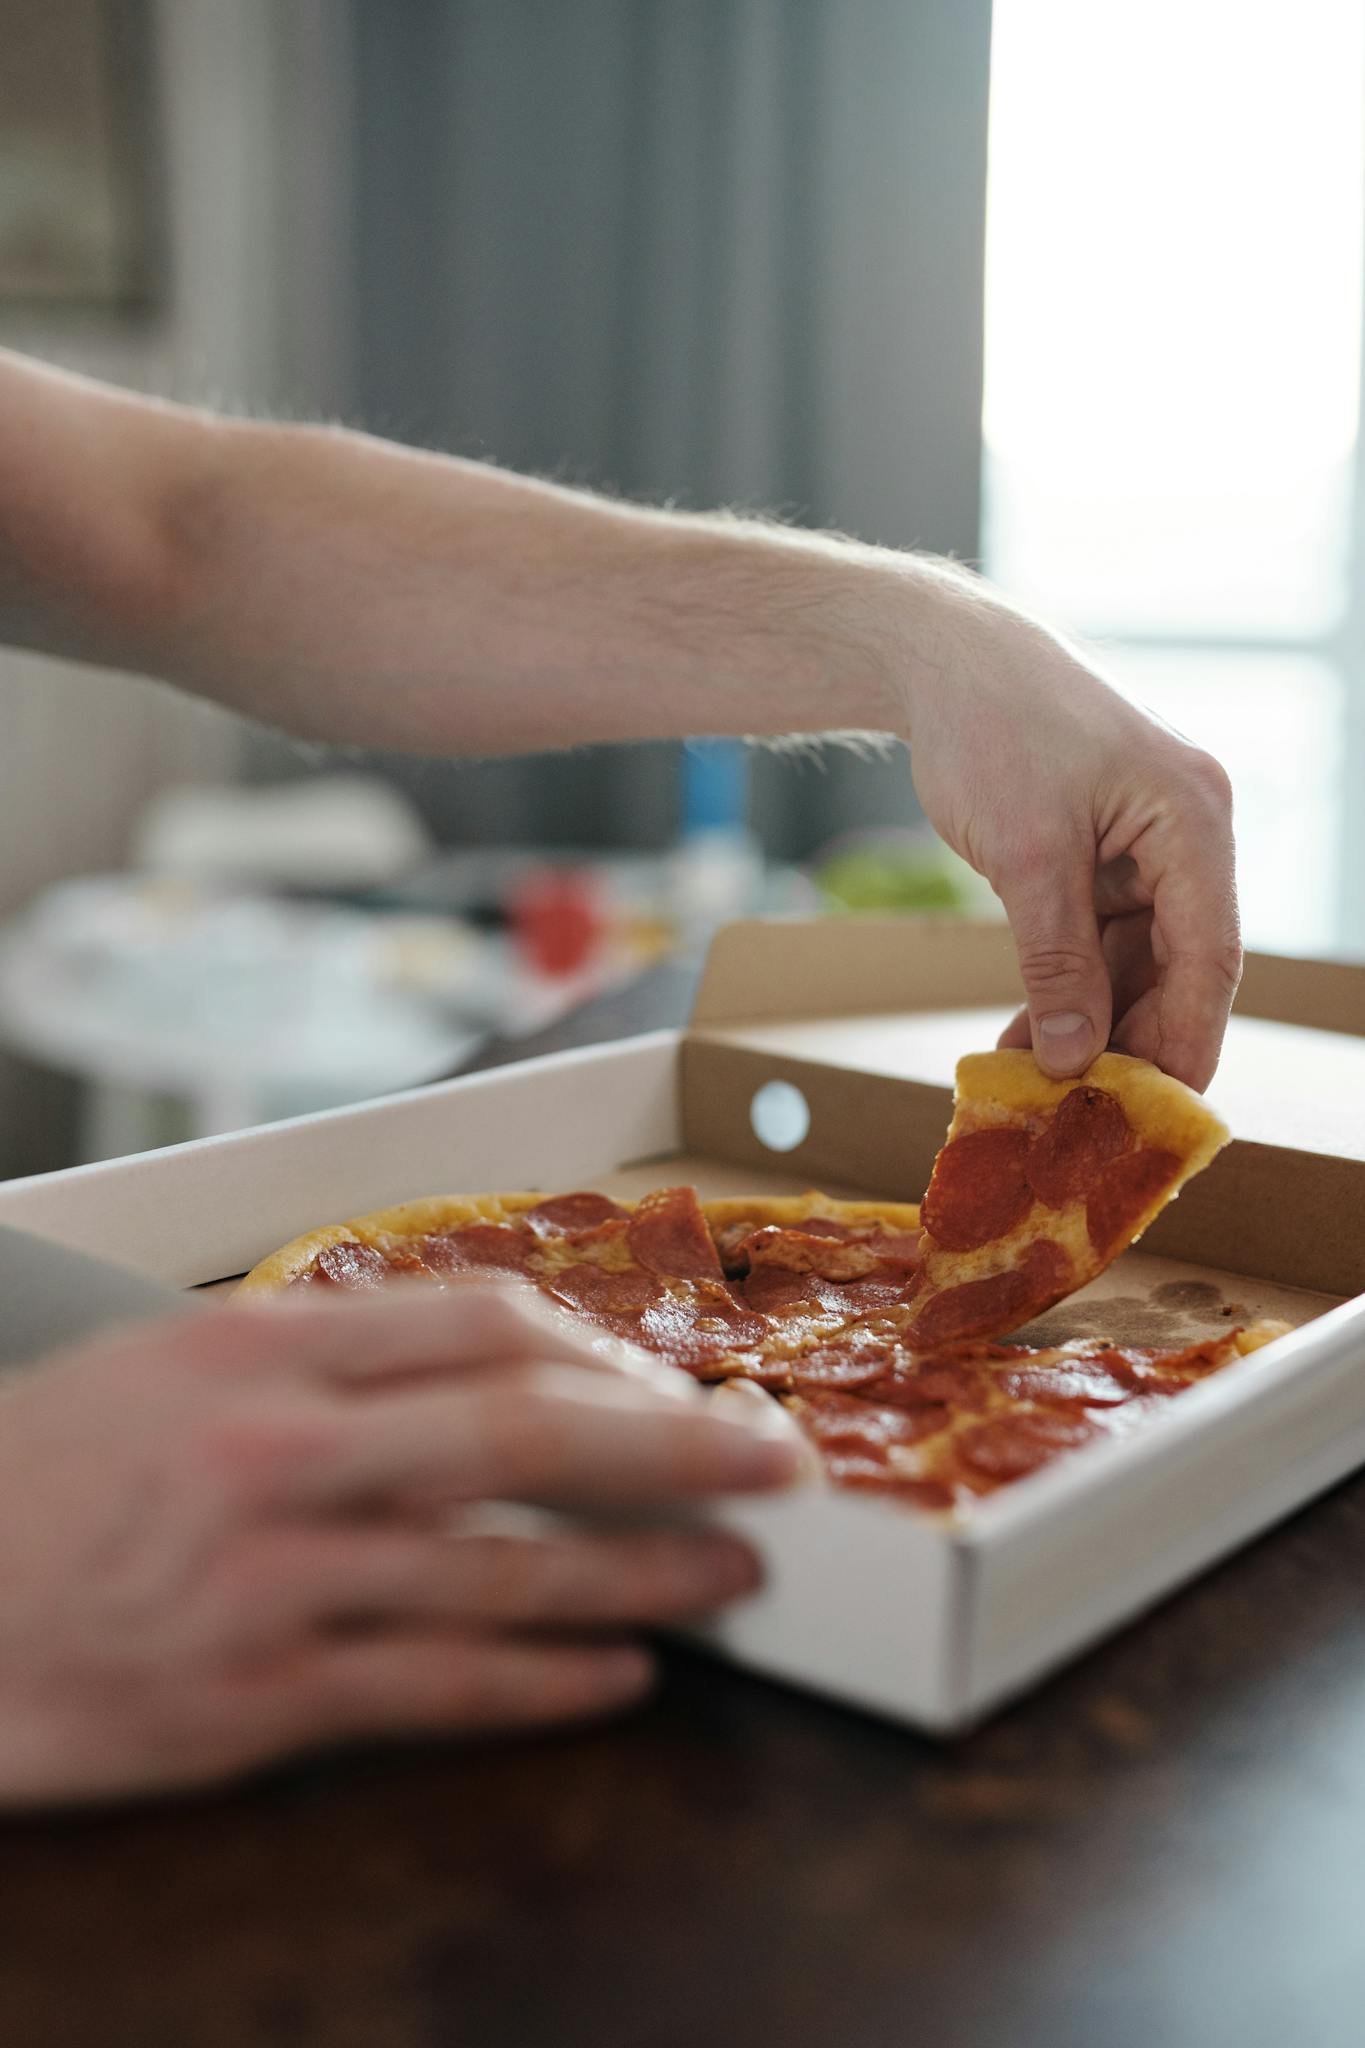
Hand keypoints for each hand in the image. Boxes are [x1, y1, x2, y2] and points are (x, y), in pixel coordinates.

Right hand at [0, 1284, 796, 1804]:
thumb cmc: (29, 1482)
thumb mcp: (160, 1369)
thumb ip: (311, 1357)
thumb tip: (464, 1359)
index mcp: (253, 1355)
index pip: (474, 1324)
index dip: (592, 1353)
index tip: (658, 1380)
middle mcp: (278, 1457)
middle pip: (521, 1436)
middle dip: (668, 1446)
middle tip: (766, 1461)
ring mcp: (273, 1582)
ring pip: (502, 1573)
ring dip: (638, 1575)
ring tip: (732, 1575)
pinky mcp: (256, 1700)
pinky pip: (435, 1688)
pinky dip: (542, 1686)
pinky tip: (620, 1680)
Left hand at [903, 579, 1240, 1089]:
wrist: (942, 660)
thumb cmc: (993, 729)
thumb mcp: (1027, 857)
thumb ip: (1056, 962)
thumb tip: (1074, 1058)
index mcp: (1194, 819)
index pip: (1211, 954)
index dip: (1190, 1039)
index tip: (1162, 1113)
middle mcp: (1184, 834)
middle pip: (1177, 965)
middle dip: (1135, 1041)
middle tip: (1094, 1117)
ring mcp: (1143, 845)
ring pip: (1132, 962)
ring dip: (1090, 1023)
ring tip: (1046, 1092)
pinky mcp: (1099, 855)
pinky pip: (1094, 940)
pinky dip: (1063, 988)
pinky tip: (1028, 1043)